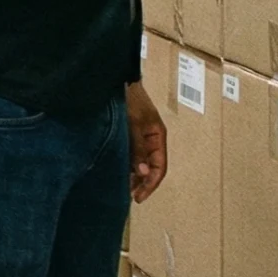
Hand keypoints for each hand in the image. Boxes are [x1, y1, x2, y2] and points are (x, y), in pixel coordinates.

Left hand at [126, 82, 167, 203]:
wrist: (117, 79)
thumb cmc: (129, 99)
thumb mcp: (134, 124)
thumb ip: (138, 148)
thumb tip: (144, 172)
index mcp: (158, 137)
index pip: (160, 167)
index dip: (151, 184)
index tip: (138, 197)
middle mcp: (150, 139)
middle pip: (151, 167)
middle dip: (142, 182)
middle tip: (129, 195)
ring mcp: (139, 137)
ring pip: (140, 162)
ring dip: (133, 175)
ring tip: (122, 187)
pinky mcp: (127, 134)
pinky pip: (130, 154)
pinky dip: (126, 164)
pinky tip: (117, 171)